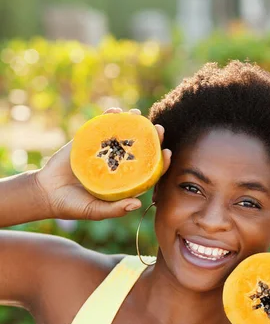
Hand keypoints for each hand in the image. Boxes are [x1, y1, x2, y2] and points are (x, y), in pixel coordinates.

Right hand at [34, 108, 171, 220]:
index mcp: (124, 182)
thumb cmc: (73, 206)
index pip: (149, 171)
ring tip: (138, 115)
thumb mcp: (95, 211)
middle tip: (159, 129)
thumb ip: (115, 209)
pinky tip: (115, 111)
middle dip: (152, 138)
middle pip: (140, 149)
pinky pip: (101, 128)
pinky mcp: (88, 142)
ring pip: (122, 135)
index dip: (161, 162)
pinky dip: (108, 118)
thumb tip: (138, 204)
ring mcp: (104, 152)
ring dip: (132, 123)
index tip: (168, 153)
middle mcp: (117, 165)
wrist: (47, 193)